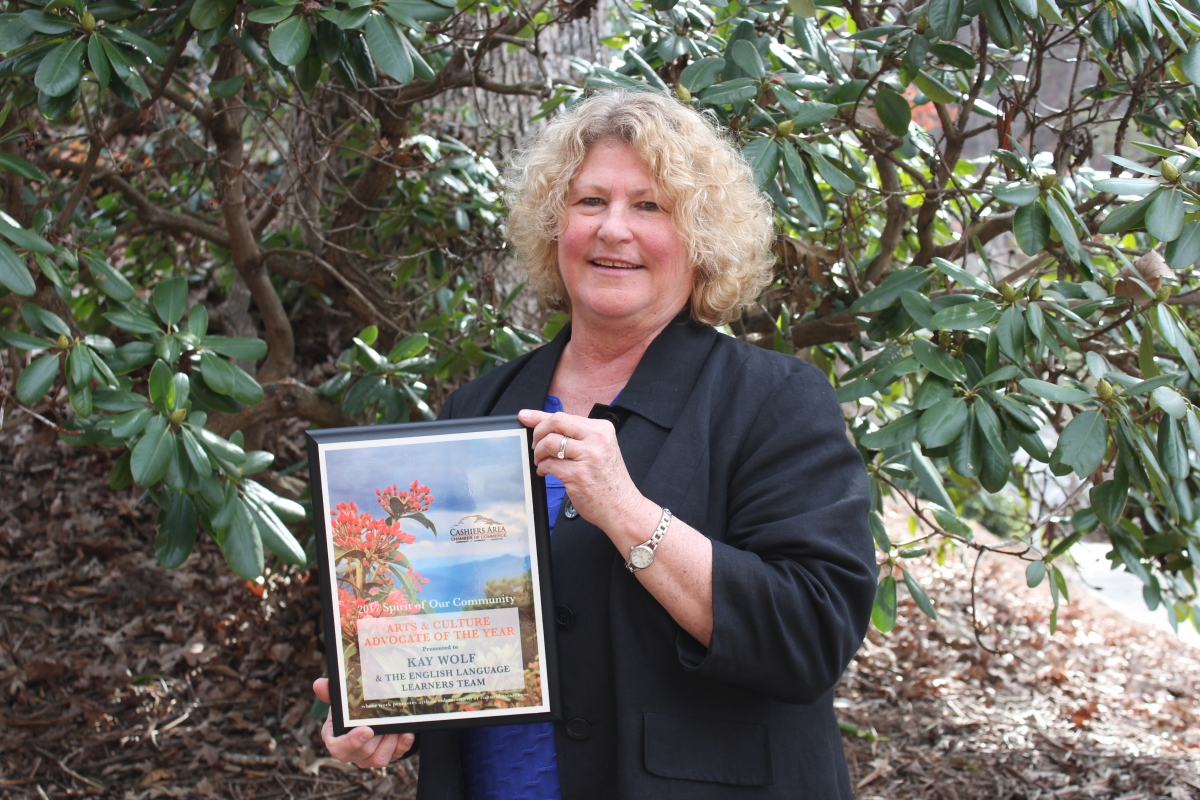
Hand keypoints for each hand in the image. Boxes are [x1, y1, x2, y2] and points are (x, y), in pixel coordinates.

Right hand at [313, 678, 413, 767]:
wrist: (366, 717)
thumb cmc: (350, 712)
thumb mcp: (341, 701)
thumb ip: (330, 692)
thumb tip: (319, 684)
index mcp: (336, 739)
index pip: (339, 748)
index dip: (351, 742)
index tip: (366, 731)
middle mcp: (352, 752)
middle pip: (363, 753)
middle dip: (377, 739)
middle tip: (385, 723)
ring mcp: (369, 757)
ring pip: (380, 758)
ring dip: (390, 742)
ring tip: (397, 726)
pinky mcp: (386, 756)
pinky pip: (395, 756)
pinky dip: (402, 745)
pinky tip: (407, 733)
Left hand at [518, 408, 644, 534]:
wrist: (623, 508)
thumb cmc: (608, 481)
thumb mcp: (599, 450)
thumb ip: (576, 436)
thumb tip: (542, 423)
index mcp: (602, 429)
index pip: (565, 416)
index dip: (539, 416)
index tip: (525, 416)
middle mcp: (597, 439)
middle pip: (556, 422)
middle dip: (538, 433)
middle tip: (535, 446)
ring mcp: (588, 457)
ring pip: (549, 443)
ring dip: (538, 453)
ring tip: (541, 461)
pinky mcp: (578, 475)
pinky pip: (549, 464)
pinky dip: (542, 468)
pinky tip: (546, 472)